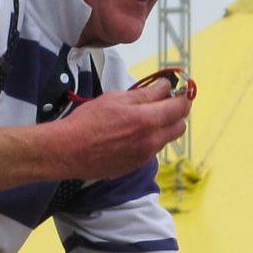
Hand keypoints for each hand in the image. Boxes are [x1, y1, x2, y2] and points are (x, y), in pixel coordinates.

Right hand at [54, 82, 189, 180]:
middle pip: (180, 126)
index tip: (180, 89)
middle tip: (162, 102)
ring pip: (165, 139)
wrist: (68, 150)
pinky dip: (148, 140)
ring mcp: (144, 156)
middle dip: (175, 113)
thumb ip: (146, 93)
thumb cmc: (89, 121)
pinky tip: (130, 134)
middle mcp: (151, 142)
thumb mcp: (117, 98)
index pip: (180, 107)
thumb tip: (166, 87)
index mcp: (148, 121)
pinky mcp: (135, 166)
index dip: (184, 96)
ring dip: (162, 127)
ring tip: (142, 118)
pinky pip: (151, 150)